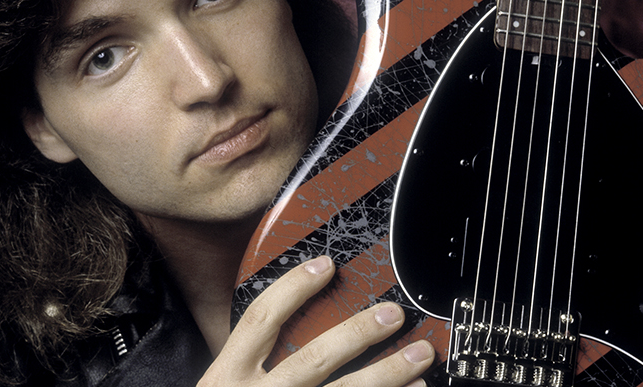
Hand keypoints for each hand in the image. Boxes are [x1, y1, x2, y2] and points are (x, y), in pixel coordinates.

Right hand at [199, 255, 433, 386]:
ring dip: (388, 373)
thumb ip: (250, 357)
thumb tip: (291, 314)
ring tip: (419, 354)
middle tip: (393, 313)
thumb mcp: (223, 384)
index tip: (326, 266)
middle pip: (315, 358)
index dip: (294, 287)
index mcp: (228, 376)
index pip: (262, 320)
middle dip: (359, 332)